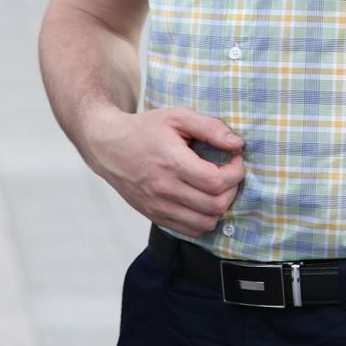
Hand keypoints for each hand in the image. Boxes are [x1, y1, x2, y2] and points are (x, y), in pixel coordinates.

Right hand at [88, 106, 244, 237]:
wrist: (108, 147)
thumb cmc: (145, 129)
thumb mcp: (177, 116)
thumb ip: (210, 127)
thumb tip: (237, 144)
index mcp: (172, 162)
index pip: (216, 181)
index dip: (235, 172)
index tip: (235, 159)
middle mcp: (164, 189)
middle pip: (215, 205)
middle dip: (232, 189)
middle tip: (229, 172)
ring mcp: (158, 206)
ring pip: (205, 222)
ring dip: (220, 207)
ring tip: (217, 187)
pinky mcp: (154, 216)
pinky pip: (190, 230)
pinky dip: (204, 219)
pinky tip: (202, 199)